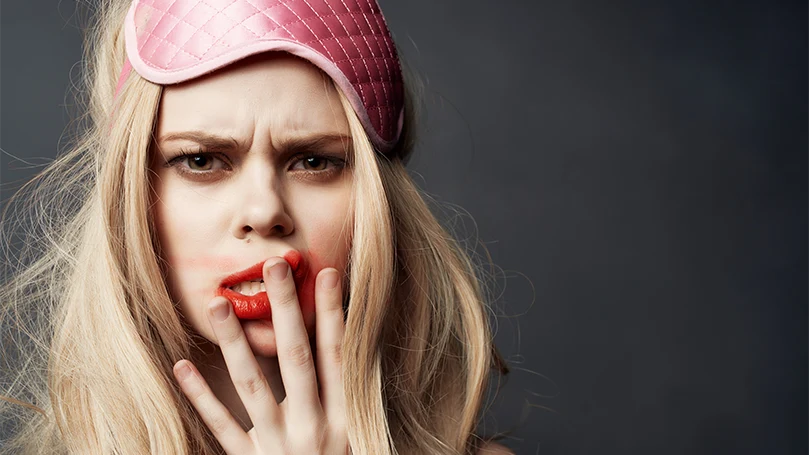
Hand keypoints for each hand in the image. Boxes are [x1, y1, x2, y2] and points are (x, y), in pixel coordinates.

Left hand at [172, 258, 347, 453]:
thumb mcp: (361, 441)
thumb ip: (353, 404)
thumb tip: (351, 360)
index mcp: (344, 420)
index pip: (339, 357)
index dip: (334, 314)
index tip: (328, 273)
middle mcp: (311, 428)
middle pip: (297, 359)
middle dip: (286, 311)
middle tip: (274, 268)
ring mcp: (277, 446)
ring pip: (253, 386)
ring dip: (234, 343)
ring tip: (216, 304)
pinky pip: (222, 428)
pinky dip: (201, 397)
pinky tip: (183, 366)